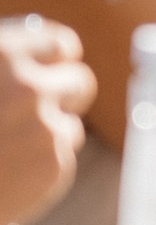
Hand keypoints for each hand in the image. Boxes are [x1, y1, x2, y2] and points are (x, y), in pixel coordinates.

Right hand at [0, 17, 94, 224]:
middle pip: (80, 82)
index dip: (55, 63)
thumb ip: (2, 64)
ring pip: (69, 127)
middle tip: (35, 116)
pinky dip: (36, 170)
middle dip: (63, 98)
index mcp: (1, 54)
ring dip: (45, 138)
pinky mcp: (53, 167)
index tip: (48, 75)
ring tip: (2, 155)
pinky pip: (60, 161)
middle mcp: (27, 87)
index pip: (62, 46)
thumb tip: (43, 56)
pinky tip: (4, 178)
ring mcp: (43, 127)